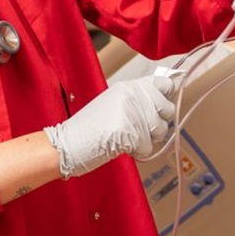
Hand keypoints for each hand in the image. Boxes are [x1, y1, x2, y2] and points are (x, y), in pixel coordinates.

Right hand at [42, 75, 175, 178]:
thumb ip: (137, 101)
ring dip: (148, 139)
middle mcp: (132, 95)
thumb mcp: (113, 104)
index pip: (163, 83)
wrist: (67, 143)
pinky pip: (149, 146)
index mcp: (128, 87)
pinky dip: (138, 152)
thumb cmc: (89, 129)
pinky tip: (122, 146)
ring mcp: (132, 112)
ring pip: (161, 129)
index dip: (166, 96)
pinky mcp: (131, 131)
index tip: (162, 106)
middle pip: (167, 109)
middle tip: (141, 129)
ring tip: (128, 138)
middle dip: (159, 123)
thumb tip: (165, 103)